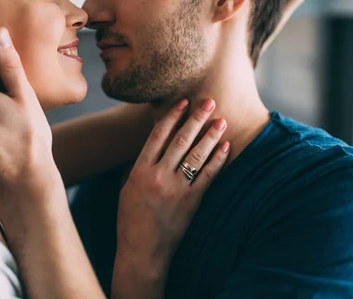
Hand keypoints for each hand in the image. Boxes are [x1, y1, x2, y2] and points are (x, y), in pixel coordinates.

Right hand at [113, 99, 229, 297]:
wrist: (141, 252)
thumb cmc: (130, 220)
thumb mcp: (127, 188)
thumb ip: (141, 166)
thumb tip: (155, 146)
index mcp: (140, 170)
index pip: (158, 135)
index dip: (172, 116)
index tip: (183, 101)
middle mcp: (158, 176)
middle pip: (181, 140)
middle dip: (196, 118)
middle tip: (209, 102)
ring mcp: (176, 189)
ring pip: (197, 155)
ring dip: (211, 136)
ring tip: (221, 121)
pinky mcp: (191, 202)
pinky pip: (208, 177)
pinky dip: (218, 160)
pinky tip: (226, 147)